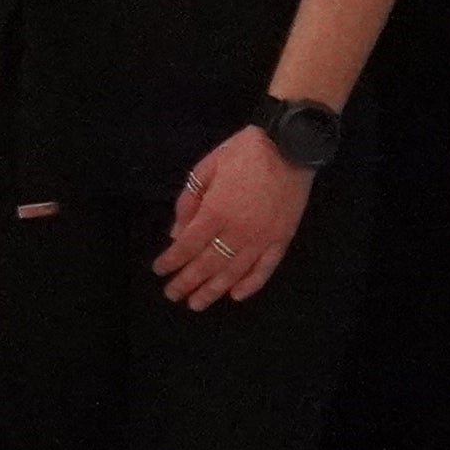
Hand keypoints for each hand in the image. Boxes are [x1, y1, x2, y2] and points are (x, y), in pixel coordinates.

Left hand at [156, 130, 312, 308]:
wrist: (290, 146)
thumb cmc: (244, 152)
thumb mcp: (207, 167)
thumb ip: (189, 200)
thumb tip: (176, 233)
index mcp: (216, 212)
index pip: (187, 245)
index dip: (172, 261)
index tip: (159, 271)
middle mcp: (237, 232)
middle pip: (207, 264)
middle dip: (187, 282)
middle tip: (172, 295)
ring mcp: (262, 239)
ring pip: (233, 273)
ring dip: (213, 290)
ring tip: (197, 304)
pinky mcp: (282, 240)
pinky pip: (265, 269)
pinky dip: (250, 285)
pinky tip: (236, 296)